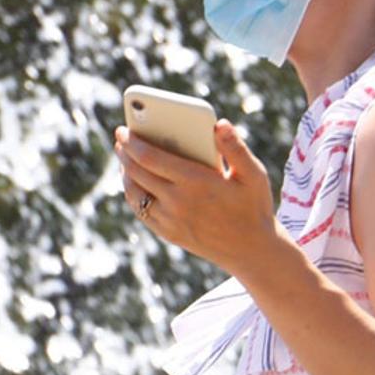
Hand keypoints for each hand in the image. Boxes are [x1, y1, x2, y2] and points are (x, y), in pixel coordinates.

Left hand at [114, 119, 278, 275]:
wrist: (252, 250)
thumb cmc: (254, 206)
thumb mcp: (253, 174)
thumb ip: (235, 147)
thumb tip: (219, 123)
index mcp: (195, 182)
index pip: (150, 157)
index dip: (133, 142)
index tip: (123, 129)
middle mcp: (177, 201)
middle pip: (137, 173)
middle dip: (125, 153)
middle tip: (120, 138)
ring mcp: (170, 220)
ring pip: (135, 193)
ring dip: (126, 174)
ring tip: (125, 159)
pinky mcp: (169, 234)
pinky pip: (141, 212)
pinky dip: (133, 195)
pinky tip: (135, 185)